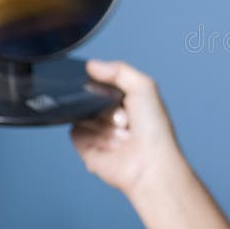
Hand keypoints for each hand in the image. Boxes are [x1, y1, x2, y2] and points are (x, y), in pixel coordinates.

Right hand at [69, 60, 182, 195]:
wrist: (149, 163)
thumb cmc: (154, 129)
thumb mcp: (144, 87)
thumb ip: (119, 71)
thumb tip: (91, 65)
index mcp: (128, 100)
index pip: (103, 84)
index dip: (105, 86)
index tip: (114, 93)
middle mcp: (113, 116)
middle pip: (90, 99)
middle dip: (106, 106)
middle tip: (125, 119)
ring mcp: (100, 132)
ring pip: (82, 114)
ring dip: (102, 123)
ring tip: (121, 133)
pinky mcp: (87, 148)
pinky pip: (75, 132)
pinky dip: (90, 136)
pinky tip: (110, 145)